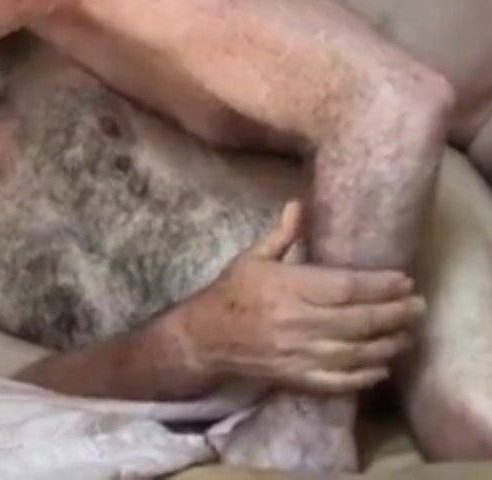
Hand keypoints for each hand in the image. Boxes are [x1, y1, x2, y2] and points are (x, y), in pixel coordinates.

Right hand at [168, 202, 424, 394]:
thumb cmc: (230, 294)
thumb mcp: (251, 259)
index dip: (380, 285)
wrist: (204, 338)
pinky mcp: (295, 377)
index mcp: (287, 288)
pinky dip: (364, 376)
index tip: (404, 280)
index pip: (346, 287)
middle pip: (359, 320)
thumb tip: (299, 204)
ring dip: (388, 344)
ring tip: (407, 334)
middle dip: (395, 314)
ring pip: (355, 352)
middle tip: (418, 306)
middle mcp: (297, 322)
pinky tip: (381, 366)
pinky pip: (338, 381)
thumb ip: (281, 235)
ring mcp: (298, 353)